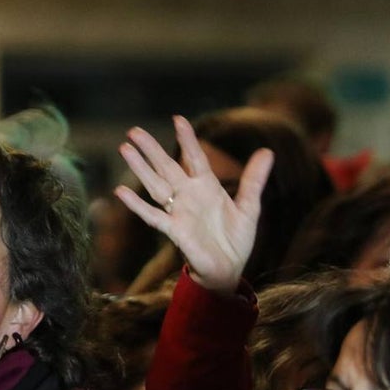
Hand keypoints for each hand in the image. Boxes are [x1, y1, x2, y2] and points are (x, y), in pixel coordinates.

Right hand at [115, 115, 272, 293]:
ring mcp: (179, 212)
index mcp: (207, 187)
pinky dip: (137, 204)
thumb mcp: (249, 207)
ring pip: (155, 185)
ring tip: (125, 149)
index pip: (195, 158)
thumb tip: (267, 151)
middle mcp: (188, 196)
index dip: (187, 139)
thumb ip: (253, 180)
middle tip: (133, 131)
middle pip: (166, 167)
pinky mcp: (174, 230)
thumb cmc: (236, 240)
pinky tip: (121, 191)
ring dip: (140, 168)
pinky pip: (152, 215)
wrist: (229, 270)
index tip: (178, 119)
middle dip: (151, 149)